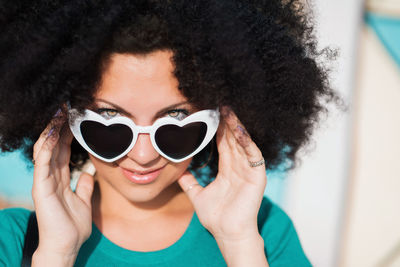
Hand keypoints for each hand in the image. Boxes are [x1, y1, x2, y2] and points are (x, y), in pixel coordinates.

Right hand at [31, 109, 93, 261]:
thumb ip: (83, 186)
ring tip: (58, 114)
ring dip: (51, 133)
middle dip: (59, 128)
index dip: (68, 135)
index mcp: (61, 179)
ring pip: (46, 151)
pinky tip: (50, 135)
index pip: (63, 151)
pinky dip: (45, 149)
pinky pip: (43, 165)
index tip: (75, 119)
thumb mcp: (83, 201)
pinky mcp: (41, 189)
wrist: (66, 246)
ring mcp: (45, 182)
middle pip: (54, 147)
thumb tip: (88, 173)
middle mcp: (51, 177)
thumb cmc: (73, 226)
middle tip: (65, 109)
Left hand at [178, 106, 266, 240]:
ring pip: (242, 143)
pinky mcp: (257, 176)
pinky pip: (253, 155)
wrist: (227, 234)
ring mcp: (248, 171)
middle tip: (220, 104)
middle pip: (233, 140)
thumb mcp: (198, 195)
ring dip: (236, 127)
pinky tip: (239, 129)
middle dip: (227, 122)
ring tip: (228, 110)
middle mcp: (239, 167)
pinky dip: (247, 142)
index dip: (218, 130)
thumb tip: (178, 174)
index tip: (210, 114)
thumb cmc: (216, 217)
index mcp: (227, 170)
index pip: (223, 144)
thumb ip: (189, 183)